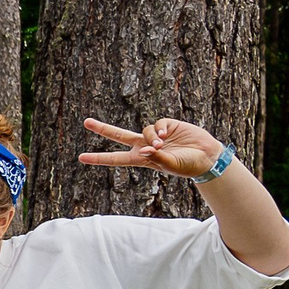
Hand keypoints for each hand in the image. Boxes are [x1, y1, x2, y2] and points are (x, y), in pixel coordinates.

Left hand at [79, 116, 226, 178]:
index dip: (99, 158)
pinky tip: (166, 135)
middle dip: (103, 129)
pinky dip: (158, 129)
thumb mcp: (169, 165)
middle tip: (86, 122)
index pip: (115, 159)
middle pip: (119, 136)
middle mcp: (144, 146)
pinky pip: (156, 124)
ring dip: (150, 137)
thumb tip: (144, 149)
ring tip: (161, 145)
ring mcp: (155, 135)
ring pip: (144, 130)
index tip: (80, 158)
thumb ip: (156, 158)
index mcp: (141, 160)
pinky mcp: (167, 125)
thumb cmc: (187, 165)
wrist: (207, 156)